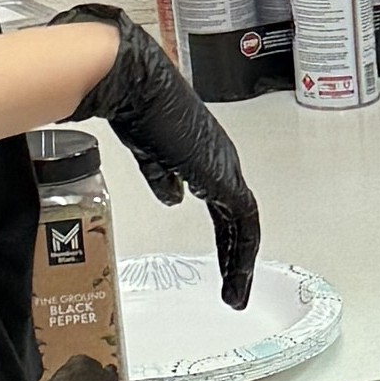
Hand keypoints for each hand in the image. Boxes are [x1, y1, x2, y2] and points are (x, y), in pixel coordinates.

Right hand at [55, 8, 264, 303]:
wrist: (135, 84)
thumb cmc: (136, 106)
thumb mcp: (149, 153)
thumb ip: (164, 176)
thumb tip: (174, 198)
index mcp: (205, 154)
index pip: (224, 203)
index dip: (225, 236)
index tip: (222, 263)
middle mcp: (221, 161)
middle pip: (239, 218)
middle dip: (237, 256)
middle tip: (235, 289)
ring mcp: (225, 167)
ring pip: (244, 225)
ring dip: (241, 262)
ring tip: (235, 295)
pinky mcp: (223, 176)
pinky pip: (243, 223)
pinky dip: (241, 254)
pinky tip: (235, 278)